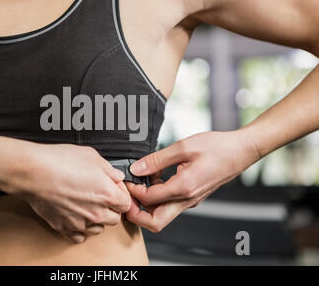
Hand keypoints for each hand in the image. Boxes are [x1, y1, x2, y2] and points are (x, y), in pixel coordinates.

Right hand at [9, 143, 130, 242]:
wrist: (34, 172)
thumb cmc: (59, 161)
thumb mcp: (91, 155)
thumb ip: (108, 169)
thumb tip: (116, 176)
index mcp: (107, 194)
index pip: (126, 203)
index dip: (121, 194)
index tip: (114, 189)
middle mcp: (96, 212)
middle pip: (115, 218)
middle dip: (111, 208)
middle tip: (101, 196)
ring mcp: (80, 222)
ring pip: (98, 229)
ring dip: (97, 219)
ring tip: (87, 205)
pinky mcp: (64, 227)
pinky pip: (79, 236)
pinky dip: (80, 229)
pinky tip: (76, 216)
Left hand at [125, 130, 260, 232]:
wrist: (241, 151)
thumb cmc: (218, 147)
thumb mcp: (183, 147)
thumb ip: (157, 159)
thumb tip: (136, 168)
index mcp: (184, 188)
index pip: (149, 199)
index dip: (133, 190)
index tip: (127, 178)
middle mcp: (187, 199)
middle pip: (155, 222)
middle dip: (136, 213)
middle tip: (128, 194)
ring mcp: (190, 201)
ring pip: (162, 215)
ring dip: (147, 203)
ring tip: (142, 181)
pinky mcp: (192, 197)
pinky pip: (170, 204)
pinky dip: (158, 196)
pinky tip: (155, 177)